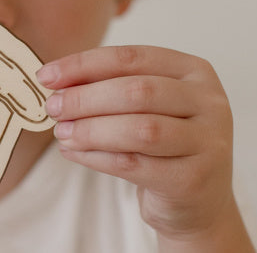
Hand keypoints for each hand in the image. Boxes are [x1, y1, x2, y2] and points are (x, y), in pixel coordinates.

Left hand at [40, 46, 245, 244]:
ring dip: (90, 130)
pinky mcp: (195, 180)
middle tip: (53, 107)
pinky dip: (97, 158)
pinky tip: (74, 153)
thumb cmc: (164, 141)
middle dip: (85, 98)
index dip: (84, 64)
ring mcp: (209, 142)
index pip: (131, 57)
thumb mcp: (146, 104)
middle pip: (136, 91)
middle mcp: (209, 102)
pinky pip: (136, 165)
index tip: (47, 75)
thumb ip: (109, 85)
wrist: (199, 199)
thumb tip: (56, 80)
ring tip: (61, 132)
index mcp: (195, 70)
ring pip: (138, 130)